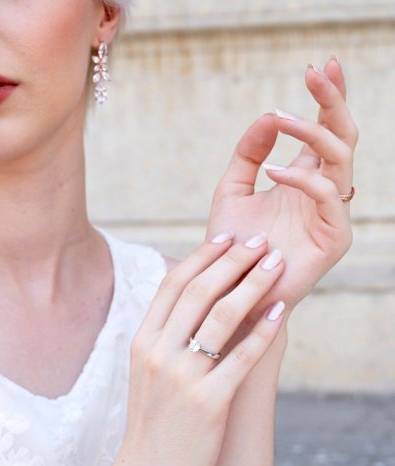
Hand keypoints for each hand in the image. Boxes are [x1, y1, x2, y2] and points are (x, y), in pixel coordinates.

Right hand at [116, 235, 285, 465]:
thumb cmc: (153, 421)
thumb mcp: (148, 370)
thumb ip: (166, 333)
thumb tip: (197, 296)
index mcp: (143, 340)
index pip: (173, 284)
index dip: (202, 256)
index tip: (227, 238)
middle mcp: (159, 352)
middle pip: (200, 290)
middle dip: (234, 260)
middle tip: (261, 243)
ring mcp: (183, 377)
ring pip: (223, 316)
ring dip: (254, 285)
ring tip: (276, 266)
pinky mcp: (209, 402)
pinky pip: (242, 357)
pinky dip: (264, 331)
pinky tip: (280, 313)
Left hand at [206, 58, 357, 325]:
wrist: (229, 292)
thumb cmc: (231, 246)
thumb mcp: (232, 190)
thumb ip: (248, 153)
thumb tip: (267, 116)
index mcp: (303, 179)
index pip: (324, 131)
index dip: (327, 98)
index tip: (319, 66)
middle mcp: (322, 192)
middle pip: (342, 136)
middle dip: (333, 101)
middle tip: (317, 71)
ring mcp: (331, 214)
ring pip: (341, 159)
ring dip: (314, 133)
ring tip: (283, 118)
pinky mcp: (335, 238)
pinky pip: (329, 196)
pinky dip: (303, 179)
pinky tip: (273, 171)